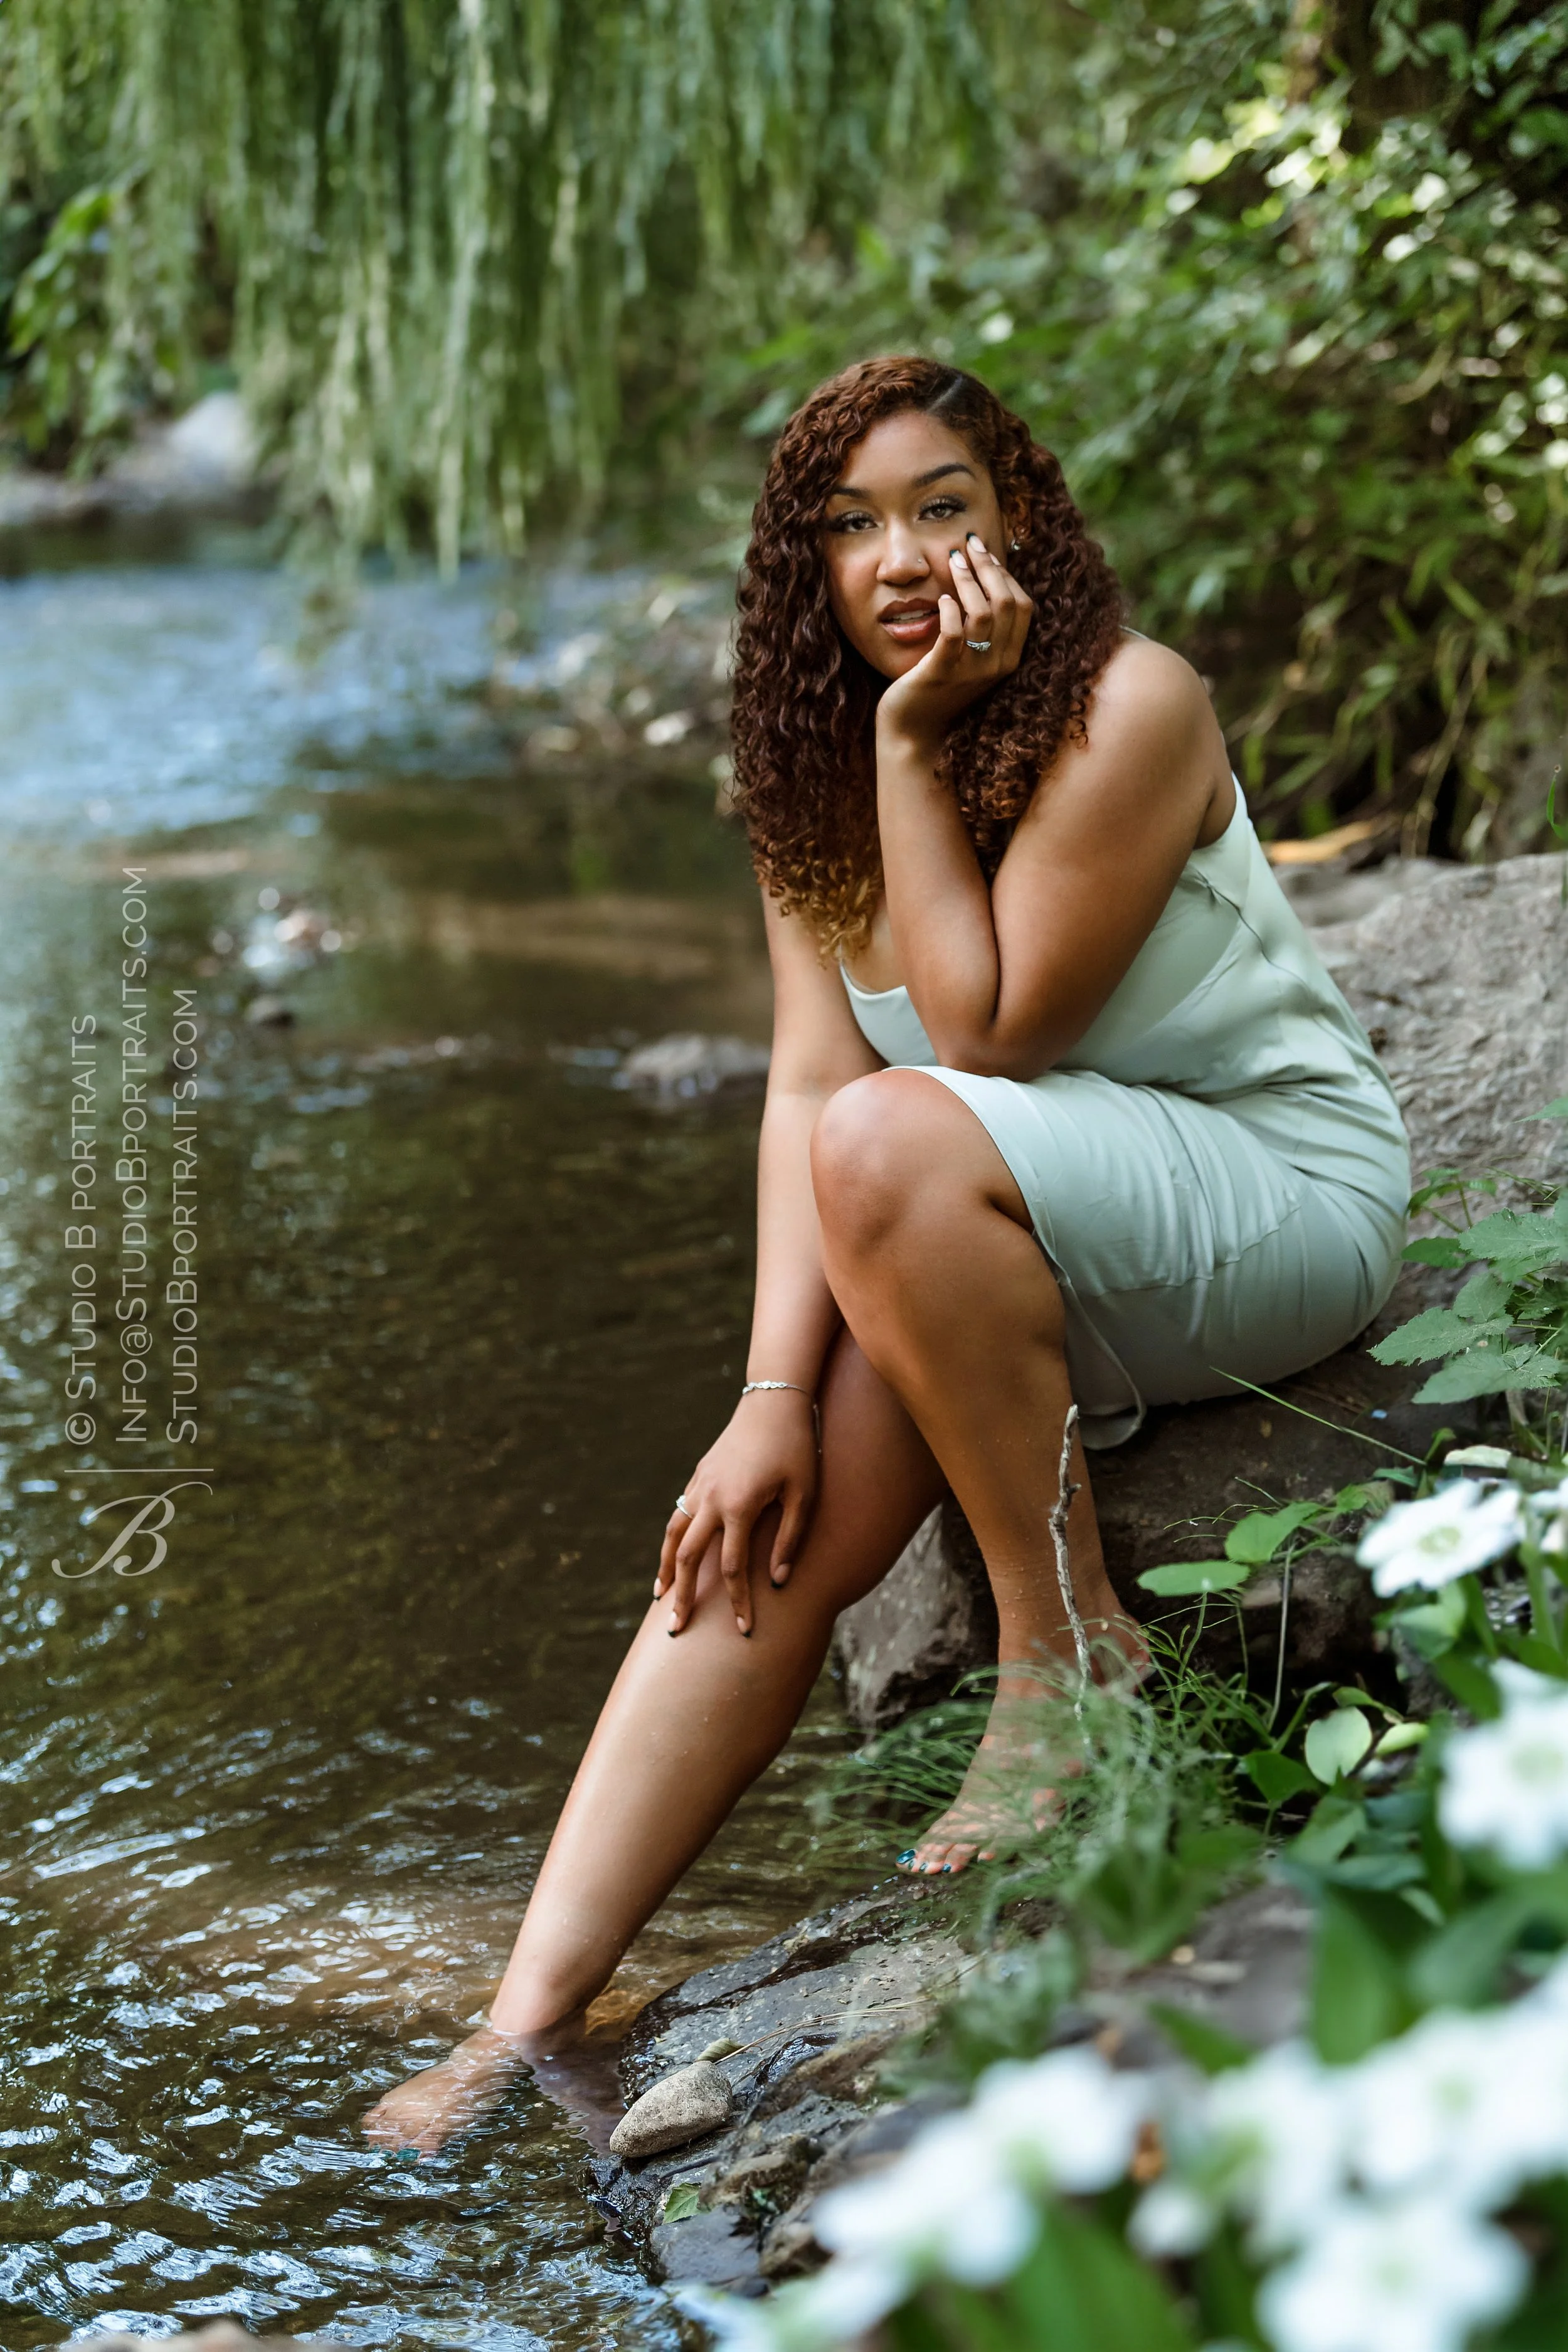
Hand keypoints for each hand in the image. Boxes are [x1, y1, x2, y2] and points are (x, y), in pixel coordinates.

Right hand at [655, 1389, 818, 1636]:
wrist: (773, 1401)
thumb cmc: (797, 1448)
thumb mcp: (804, 1495)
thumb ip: (789, 1540)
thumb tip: (777, 1582)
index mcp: (738, 1506)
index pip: (731, 1568)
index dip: (737, 1601)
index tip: (743, 1629)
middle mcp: (711, 1498)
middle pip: (686, 1556)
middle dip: (681, 1595)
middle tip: (675, 1627)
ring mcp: (700, 1485)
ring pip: (673, 1533)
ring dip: (665, 1566)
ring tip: (659, 1595)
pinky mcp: (699, 1475)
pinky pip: (679, 1513)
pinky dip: (672, 1539)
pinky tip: (674, 1554)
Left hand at [875, 531, 1032, 751]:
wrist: (913, 732)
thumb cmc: (938, 688)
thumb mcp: (970, 657)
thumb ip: (981, 628)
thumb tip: (983, 580)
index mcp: (1009, 658)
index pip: (1023, 606)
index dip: (1006, 574)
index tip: (986, 552)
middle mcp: (997, 665)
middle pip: (1007, 603)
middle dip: (988, 567)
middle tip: (968, 544)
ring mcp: (971, 671)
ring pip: (982, 613)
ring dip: (967, 580)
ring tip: (952, 561)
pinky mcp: (942, 674)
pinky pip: (953, 634)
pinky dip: (949, 611)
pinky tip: (941, 599)